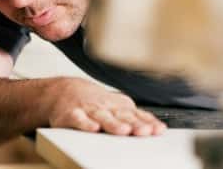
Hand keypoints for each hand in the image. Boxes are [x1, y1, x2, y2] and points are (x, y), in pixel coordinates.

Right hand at [48, 78, 166, 135]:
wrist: (63, 90)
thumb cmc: (93, 102)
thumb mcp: (116, 105)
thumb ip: (136, 116)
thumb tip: (159, 127)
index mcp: (118, 107)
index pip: (136, 115)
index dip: (147, 123)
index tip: (158, 130)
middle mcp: (105, 107)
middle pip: (122, 116)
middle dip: (134, 124)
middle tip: (145, 131)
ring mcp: (89, 110)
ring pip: (102, 117)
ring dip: (113, 124)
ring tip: (124, 131)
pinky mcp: (71, 115)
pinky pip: (78, 119)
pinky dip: (85, 123)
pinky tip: (93, 128)